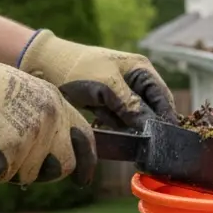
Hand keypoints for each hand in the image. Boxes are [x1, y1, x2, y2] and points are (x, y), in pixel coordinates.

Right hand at [0, 40, 95, 184]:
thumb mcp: (22, 89)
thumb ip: (45, 114)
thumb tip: (58, 143)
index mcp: (55, 102)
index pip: (85, 138)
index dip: (86, 161)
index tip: (83, 178)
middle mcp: (49, 122)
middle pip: (64, 166)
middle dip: (48, 172)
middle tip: (24, 166)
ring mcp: (29, 140)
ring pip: (30, 175)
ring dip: (12, 168)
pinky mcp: (7, 156)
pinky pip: (3, 176)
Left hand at [17, 29, 177, 130]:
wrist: (44, 67)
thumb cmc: (78, 69)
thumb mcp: (107, 87)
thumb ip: (131, 106)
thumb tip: (150, 127)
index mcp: (141, 70)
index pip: (163, 97)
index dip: (166, 118)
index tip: (167, 139)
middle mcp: (134, 81)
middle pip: (150, 110)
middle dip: (146, 125)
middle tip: (146, 144)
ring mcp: (120, 94)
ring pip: (134, 119)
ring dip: (130, 128)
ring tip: (126, 136)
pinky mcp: (107, 105)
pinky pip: (119, 121)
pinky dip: (115, 127)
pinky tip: (111, 131)